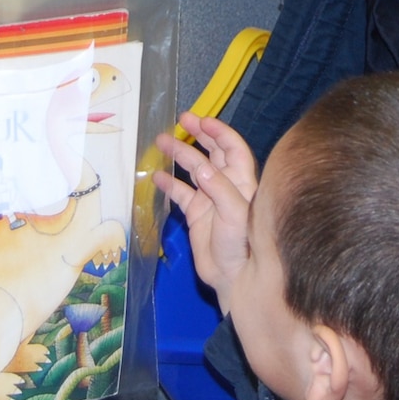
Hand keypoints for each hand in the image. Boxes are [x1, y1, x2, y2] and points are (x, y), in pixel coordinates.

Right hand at [152, 113, 258, 312]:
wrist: (233, 278)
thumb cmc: (241, 246)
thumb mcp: (234, 215)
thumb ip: (219, 190)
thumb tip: (201, 167)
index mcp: (241, 182)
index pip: (232, 148)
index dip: (219, 132)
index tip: (201, 121)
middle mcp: (226, 186)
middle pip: (213, 153)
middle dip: (198, 135)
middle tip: (182, 120)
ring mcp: (210, 199)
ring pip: (194, 169)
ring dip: (179, 155)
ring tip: (161, 141)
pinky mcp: (197, 214)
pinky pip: (181, 193)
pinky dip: (169, 183)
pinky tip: (157, 175)